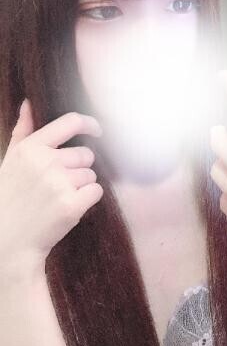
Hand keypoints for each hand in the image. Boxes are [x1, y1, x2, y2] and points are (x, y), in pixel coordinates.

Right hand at [0, 99, 103, 278]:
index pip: (71, 122)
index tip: (98, 130)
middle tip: (57, 186)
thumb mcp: (9, 162)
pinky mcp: (71, 205)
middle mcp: (45, 163)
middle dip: (78, 169)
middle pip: (86, 155)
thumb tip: (28, 103)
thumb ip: (22, 132)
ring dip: (81, 186)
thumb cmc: (10, 199)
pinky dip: (88, 200)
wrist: (8, 242)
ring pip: (91, 175)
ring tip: (58, 199)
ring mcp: (59, 184)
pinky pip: (96, 192)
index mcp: (30, 148)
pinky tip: (68, 208)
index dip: (90, 124)